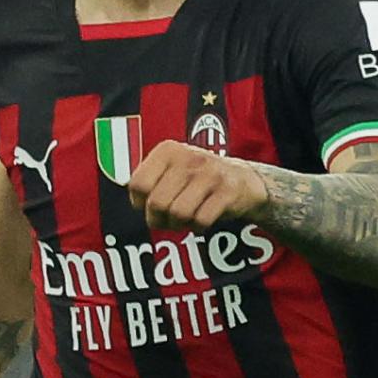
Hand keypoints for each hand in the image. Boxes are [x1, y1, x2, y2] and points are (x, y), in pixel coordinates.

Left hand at [126, 139, 268, 232]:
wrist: (243, 180)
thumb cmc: (197, 180)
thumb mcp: (171, 170)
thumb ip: (148, 180)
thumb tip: (134, 201)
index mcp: (167, 150)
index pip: (138, 184)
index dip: (139, 203)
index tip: (147, 206)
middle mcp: (188, 157)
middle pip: (157, 203)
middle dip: (158, 219)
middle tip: (166, 220)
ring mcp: (209, 173)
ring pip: (178, 213)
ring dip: (178, 225)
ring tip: (183, 219)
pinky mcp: (227, 190)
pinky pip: (201, 220)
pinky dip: (197, 227)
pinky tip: (201, 220)